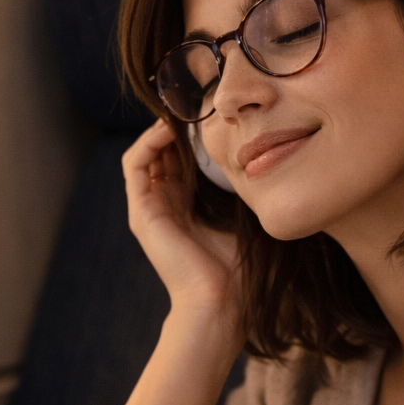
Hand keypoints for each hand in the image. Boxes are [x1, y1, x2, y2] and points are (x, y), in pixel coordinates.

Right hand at [122, 118, 241, 317]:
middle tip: (197, 101)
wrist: (222, 303)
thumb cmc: (240, 271)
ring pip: (146, 154)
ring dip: (160, 129)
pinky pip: (135, 164)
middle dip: (177, 126)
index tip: (213, 113)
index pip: (182, 160)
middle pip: (162, 153)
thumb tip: (268, 159)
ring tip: (181, 110)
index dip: (193, 135)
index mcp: (186, 208)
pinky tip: (171, 129)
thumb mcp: (245, 219)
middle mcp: (164, 205)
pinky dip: (149, 142)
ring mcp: (149, 209)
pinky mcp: (141, 212)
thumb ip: (245, 190)